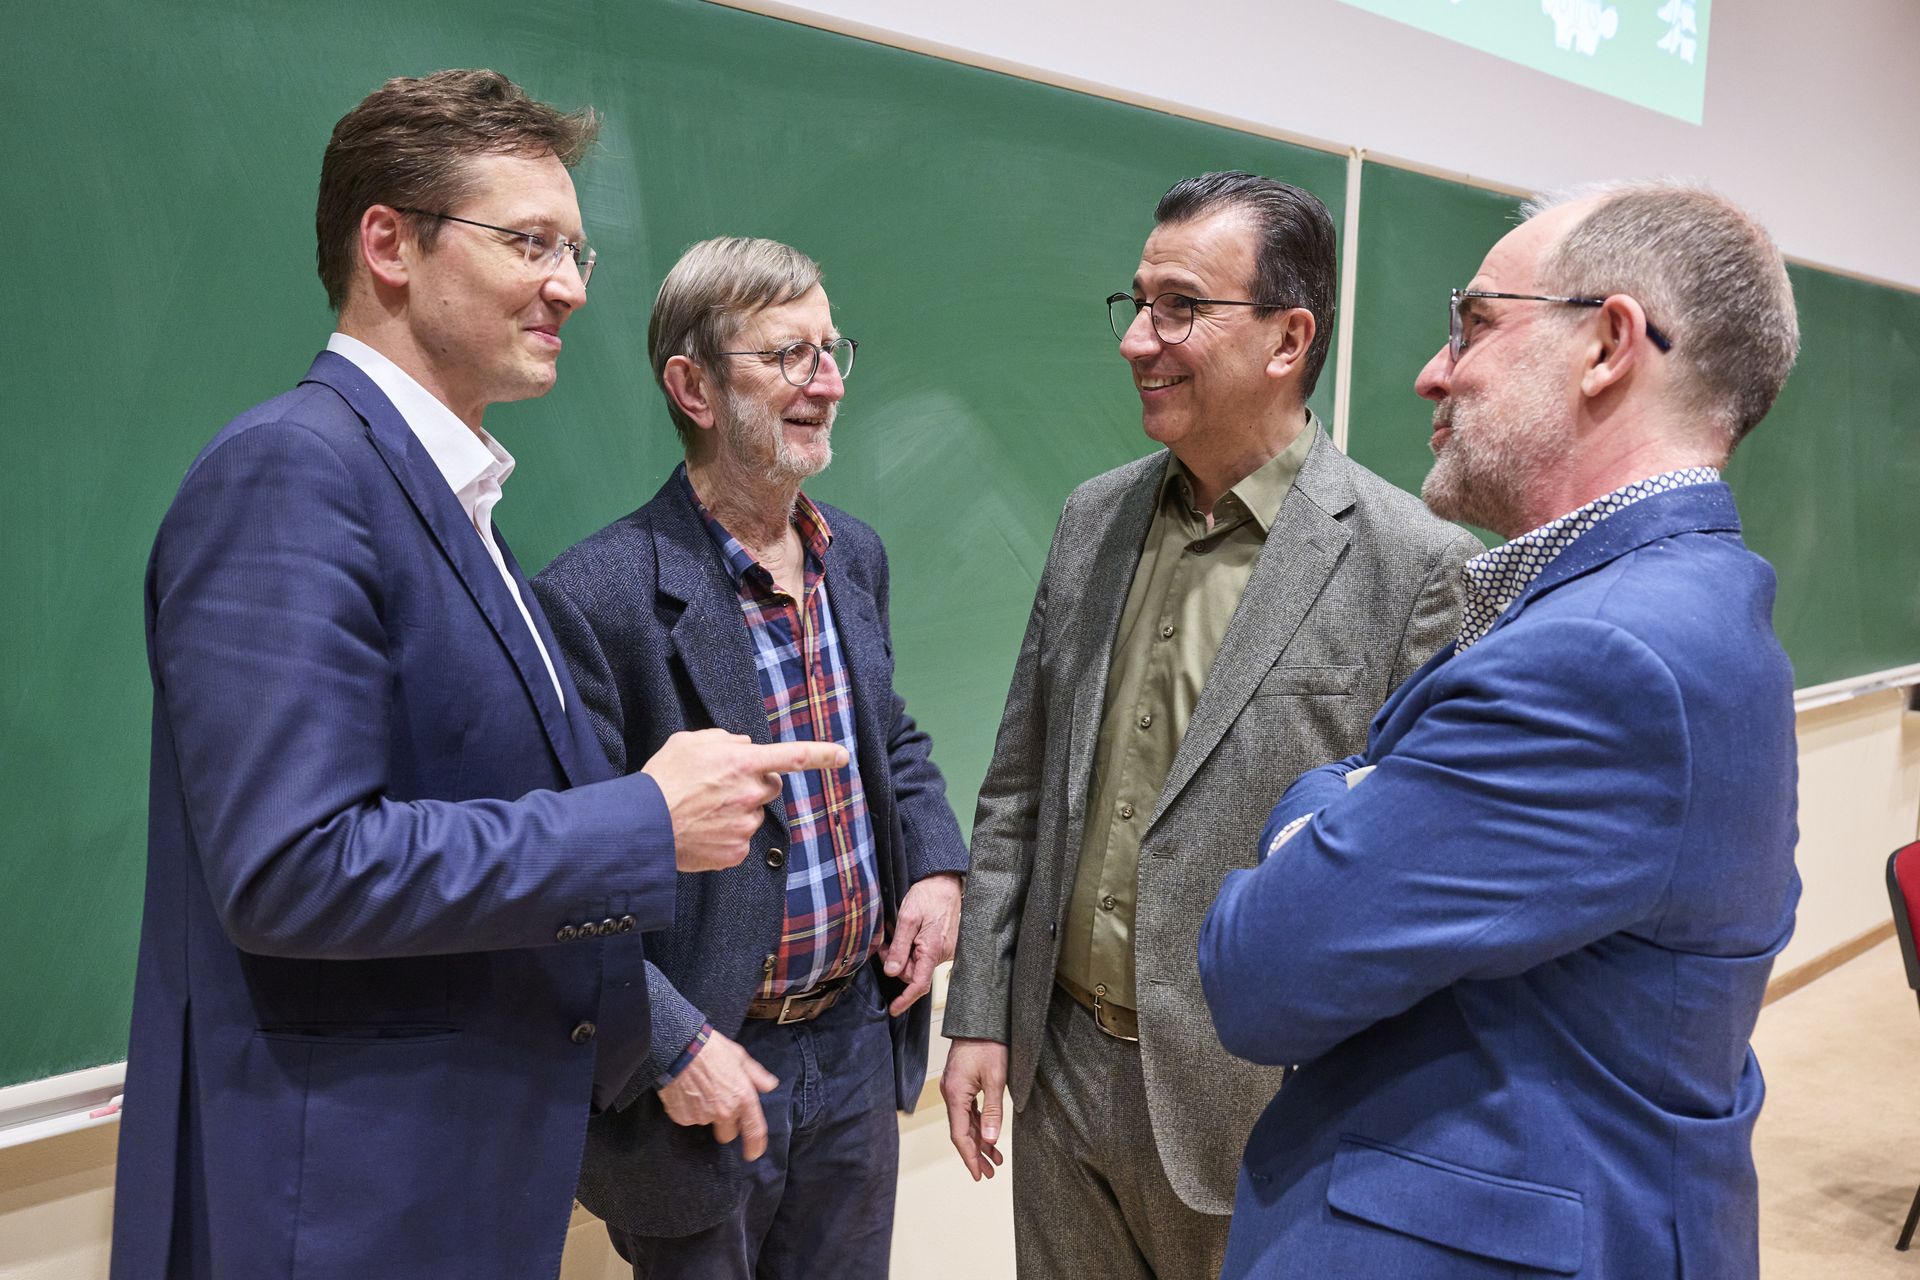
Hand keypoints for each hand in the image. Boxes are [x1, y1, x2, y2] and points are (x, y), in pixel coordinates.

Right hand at [642, 730, 847, 872]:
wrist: (642, 826)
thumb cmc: (662, 779)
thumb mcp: (690, 742)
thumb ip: (724, 739)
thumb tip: (745, 745)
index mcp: (742, 763)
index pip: (793, 756)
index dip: (821, 754)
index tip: (843, 756)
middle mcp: (750, 794)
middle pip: (770, 786)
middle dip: (754, 783)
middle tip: (720, 786)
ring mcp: (745, 826)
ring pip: (754, 814)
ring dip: (737, 810)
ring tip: (702, 810)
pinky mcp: (736, 852)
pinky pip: (741, 840)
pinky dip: (726, 835)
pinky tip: (702, 830)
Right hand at [657, 1029, 779, 1160]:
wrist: (678, 1048)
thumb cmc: (712, 1049)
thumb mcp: (740, 1057)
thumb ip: (757, 1075)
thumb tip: (770, 1086)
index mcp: (742, 1097)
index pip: (754, 1130)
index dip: (756, 1146)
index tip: (753, 1154)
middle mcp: (724, 1112)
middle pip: (728, 1134)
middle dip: (725, 1124)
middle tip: (718, 1103)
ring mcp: (702, 1117)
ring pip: (706, 1124)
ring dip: (705, 1113)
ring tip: (699, 1089)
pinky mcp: (682, 1118)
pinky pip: (688, 1119)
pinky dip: (688, 1110)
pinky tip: (686, 1091)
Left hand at [882, 873, 961, 1015]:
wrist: (944, 882)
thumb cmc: (927, 896)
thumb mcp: (907, 919)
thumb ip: (900, 947)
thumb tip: (891, 971)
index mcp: (933, 950)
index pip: (919, 984)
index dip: (905, 999)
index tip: (893, 1009)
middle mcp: (942, 954)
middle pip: (913, 973)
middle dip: (897, 964)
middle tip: (887, 944)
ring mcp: (945, 951)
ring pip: (917, 964)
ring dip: (904, 954)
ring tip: (898, 933)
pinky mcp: (944, 946)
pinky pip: (924, 956)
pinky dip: (913, 949)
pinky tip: (909, 934)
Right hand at [940, 1038, 1007, 1180]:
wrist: (981, 1019)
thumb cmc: (989, 1045)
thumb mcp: (996, 1079)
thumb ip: (992, 1111)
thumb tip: (990, 1141)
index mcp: (955, 1094)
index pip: (959, 1135)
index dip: (969, 1157)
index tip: (979, 1175)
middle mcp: (950, 1093)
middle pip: (961, 1131)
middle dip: (975, 1153)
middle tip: (990, 1172)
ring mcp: (954, 1088)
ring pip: (965, 1121)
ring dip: (979, 1140)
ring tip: (995, 1158)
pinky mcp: (961, 1082)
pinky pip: (967, 1110)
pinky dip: (978, 1124)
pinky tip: (988, 1134)